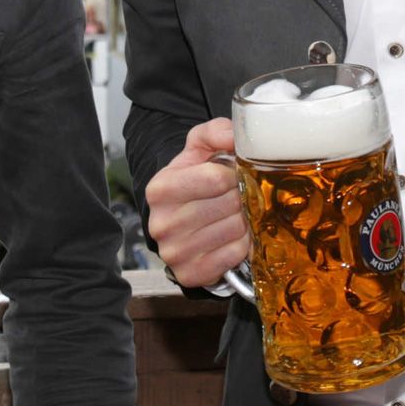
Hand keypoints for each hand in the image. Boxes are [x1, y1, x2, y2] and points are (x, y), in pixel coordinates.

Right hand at [144, 118, 248, 288]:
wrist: (180, 221)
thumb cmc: (193, 182)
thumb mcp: (198, 150)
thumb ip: (215, 132)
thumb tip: (233, 136)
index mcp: (160, 189)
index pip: (213, 178)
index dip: (233, 173)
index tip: (234, 173)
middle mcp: (161, 223)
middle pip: (227, 205)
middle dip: (241, 197)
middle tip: (239, 195)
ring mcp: (174, 252)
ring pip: (234, 230)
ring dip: (244, 220)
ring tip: (236, 214)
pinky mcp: (190, 273)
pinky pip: (234, 255)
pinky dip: (243, 244)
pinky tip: (234, 235)